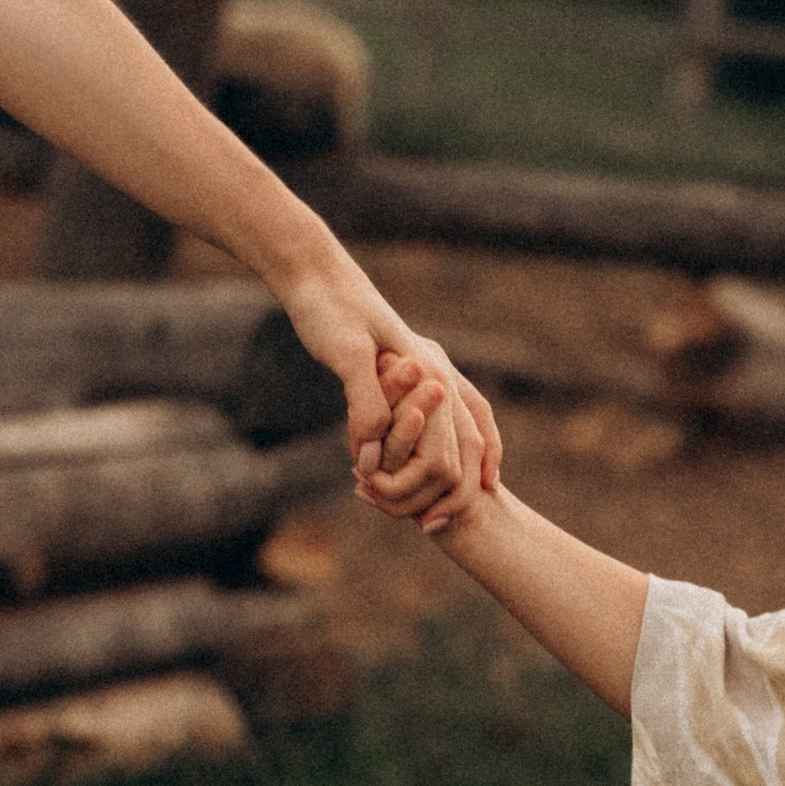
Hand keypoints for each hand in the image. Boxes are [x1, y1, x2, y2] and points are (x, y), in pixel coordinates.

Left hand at [278, 260, 502, 501]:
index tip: (460, 505)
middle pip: (470, 429)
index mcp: (428, 365)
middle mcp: (434, 365)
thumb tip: (372, 461)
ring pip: (462, 418)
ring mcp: (422, 363)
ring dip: (462, 457)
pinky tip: (427, 456)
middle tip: (456, 514)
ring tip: (462, 492)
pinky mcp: (403, 365)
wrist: (313, 271)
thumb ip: (366, 405)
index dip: (463, 472)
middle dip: (467, 473)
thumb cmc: (329, 308)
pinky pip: (438, 409)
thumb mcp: (346, 355)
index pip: (462, 431)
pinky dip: (443, 437)